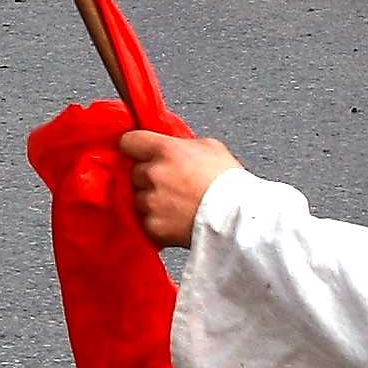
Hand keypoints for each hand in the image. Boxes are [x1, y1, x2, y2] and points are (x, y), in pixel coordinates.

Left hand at [115, 128, 240, 246]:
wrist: (238, 219)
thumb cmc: (230, 184)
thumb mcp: (210, 147)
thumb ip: (183, 144)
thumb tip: (173, 146)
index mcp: (165, 150)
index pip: (128, 141)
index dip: (135, 147)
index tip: (139, 153)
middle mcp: (153, 174)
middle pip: (135, 172)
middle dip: (149, 178)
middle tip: (172, 184)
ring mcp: (150, 202)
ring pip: (138, 199)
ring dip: (152, 201)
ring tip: (178, 205)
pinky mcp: (152, 226)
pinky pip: (146, 221)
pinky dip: (158, 222)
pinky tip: (177, 220)